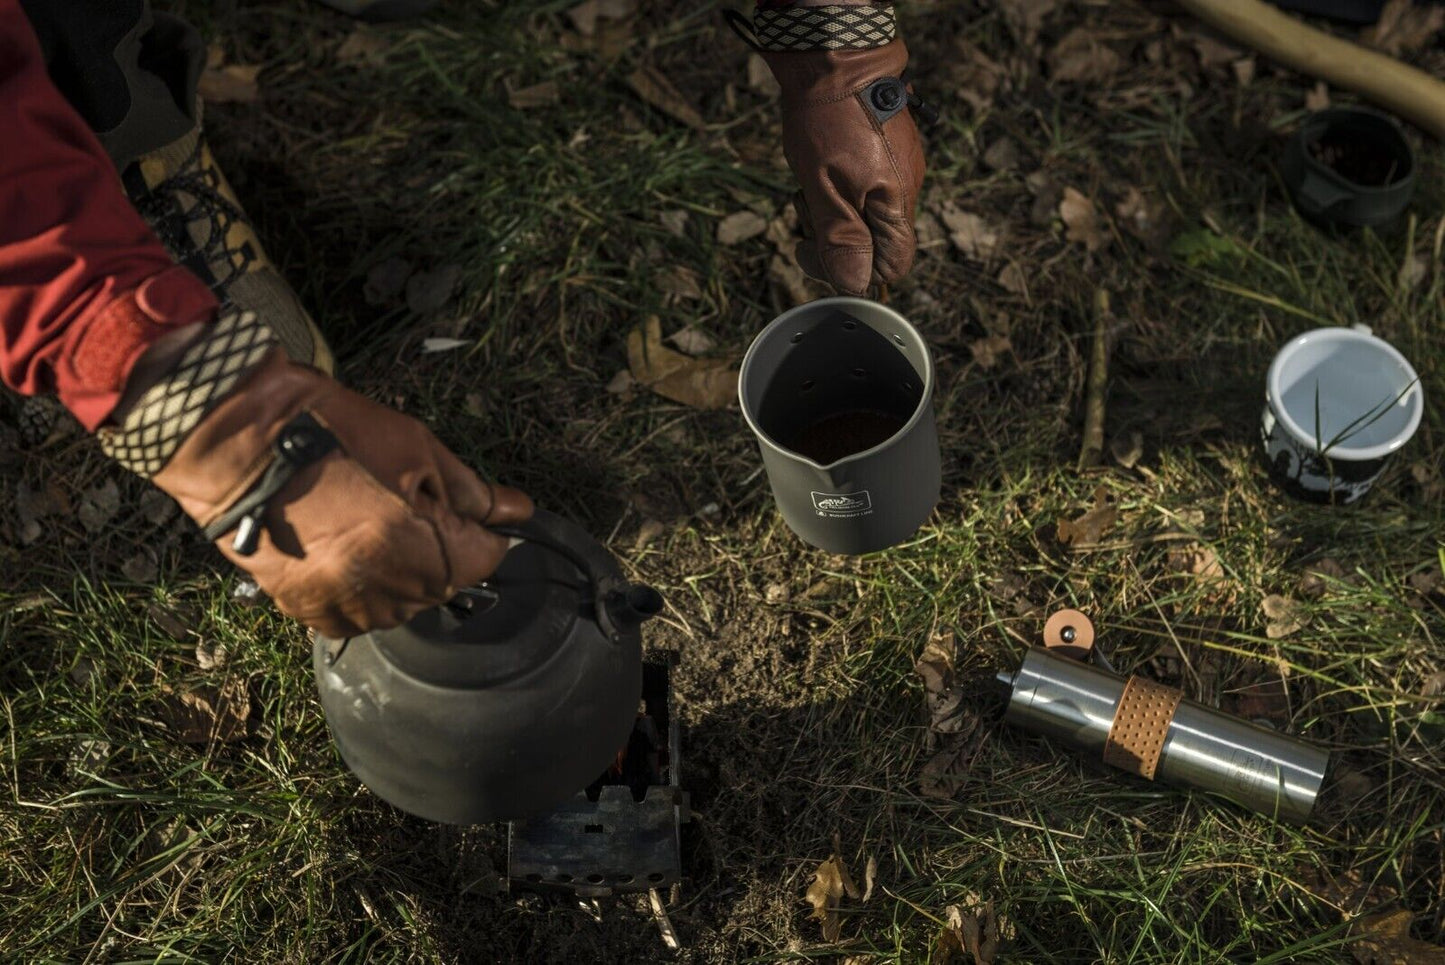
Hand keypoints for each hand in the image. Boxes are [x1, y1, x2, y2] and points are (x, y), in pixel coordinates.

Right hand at [111, 315, 531, 636]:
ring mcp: (345, 604)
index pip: (487, 559)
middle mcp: (387, 588)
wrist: (243, 443)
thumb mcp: (418, 447)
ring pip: (404, 605)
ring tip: (371, 525)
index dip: (484, 532)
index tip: (467, 512)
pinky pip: (358, 615)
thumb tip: (517, 512)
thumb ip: (473, 491)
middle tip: (407, 504)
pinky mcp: (309, 610)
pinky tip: (347, 550)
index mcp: (420, 546)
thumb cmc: (333, 433)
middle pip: (447, 585)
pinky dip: (363, 590)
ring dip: (403, 574)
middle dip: (442, 550)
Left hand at [764, 38, 925, 294]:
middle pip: (874, 241)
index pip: (892, 266)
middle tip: (804, 208)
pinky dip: (839, 185)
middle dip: (834, 235)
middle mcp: (906, 189)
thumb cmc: (828, 121)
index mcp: (896, 204)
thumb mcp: (824, 187)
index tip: (810, 249)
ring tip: (809, 180)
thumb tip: (854, 285)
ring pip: (865, 212)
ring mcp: (898, 167)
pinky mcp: (886, 150)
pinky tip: (820, 164)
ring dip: (832, 207)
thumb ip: (841, 238)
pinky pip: (864, 186)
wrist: (834, 56)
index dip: (853, 271)